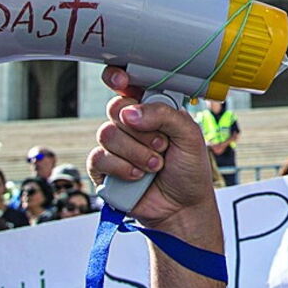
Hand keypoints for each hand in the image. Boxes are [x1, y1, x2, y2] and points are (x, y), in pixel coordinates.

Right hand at [86, 66, 220, 240]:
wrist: (184, 208)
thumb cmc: (189, 170)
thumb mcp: (189, 135)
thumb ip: (164, 114)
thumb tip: (130, 113)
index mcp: (150, 110)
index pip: (126, 85)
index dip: (118, 78)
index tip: (121, 80)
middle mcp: (130, 126)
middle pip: (114, 108)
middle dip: (140, 129)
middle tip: (162, 145)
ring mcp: (115, 147)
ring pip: (106, 134)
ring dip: (136, 152)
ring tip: (155, 165)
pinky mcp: (104, 170)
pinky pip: (98, 158)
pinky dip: (121, 167)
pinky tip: (137, 176)